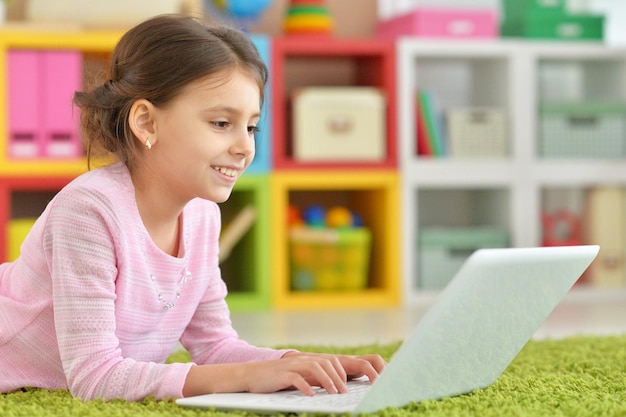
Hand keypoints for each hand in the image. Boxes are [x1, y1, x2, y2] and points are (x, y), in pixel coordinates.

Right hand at [183, 352, 385, 397]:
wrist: (250, 376)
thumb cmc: (277, 381)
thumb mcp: (300, 379)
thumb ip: (316, 380)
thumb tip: (338, 389)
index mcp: (311, 361)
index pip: (336, 361)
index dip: (350, 369)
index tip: (361, 381)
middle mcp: (304, 359)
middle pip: (329, 363)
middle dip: (341, 377)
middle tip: (347, 393)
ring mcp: (293, 365)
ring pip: (316, 368)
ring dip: (328, 381)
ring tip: (335, 393)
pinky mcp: (282, 373)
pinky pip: (296, 378)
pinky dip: (305, 386)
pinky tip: (311, 396)